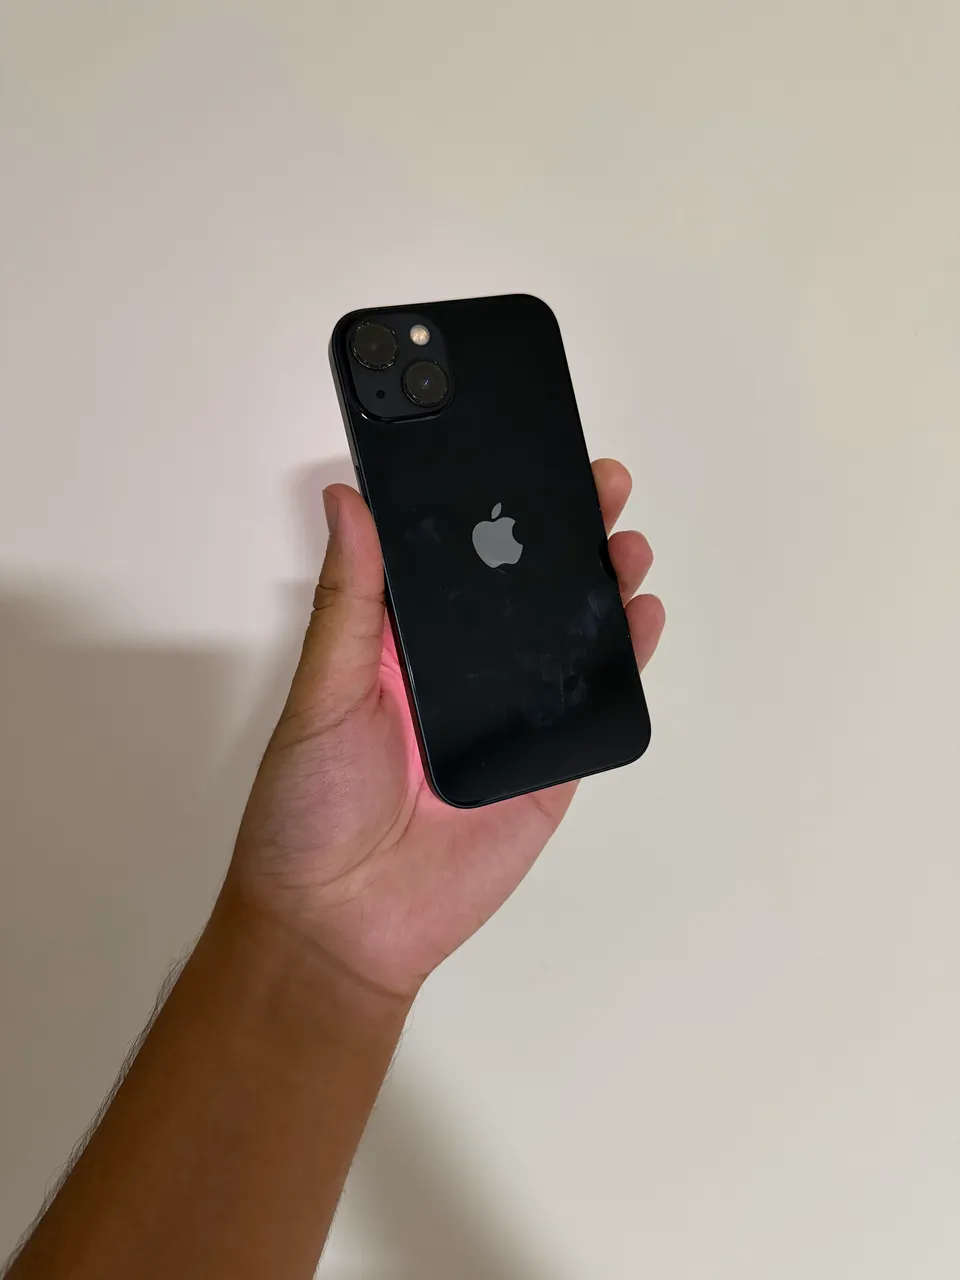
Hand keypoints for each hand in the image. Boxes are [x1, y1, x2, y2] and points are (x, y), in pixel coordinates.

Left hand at [227, 459, 663, 998]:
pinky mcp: (549, 768)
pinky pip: (593, 708)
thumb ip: (349, 602)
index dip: (491, 510)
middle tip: (598, 485)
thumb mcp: (322, 692)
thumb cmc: (309, 810)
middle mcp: (461, 674)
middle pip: (523, 593)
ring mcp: (510, 720)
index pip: (456, 563)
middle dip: (563, 535)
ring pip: (567, 642)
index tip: (524, 456)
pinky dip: (624, 662)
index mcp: (402, 647)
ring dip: (602, 587)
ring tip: (625, 540)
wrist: (343, 926)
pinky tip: (642, 616)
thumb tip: (346, 501)